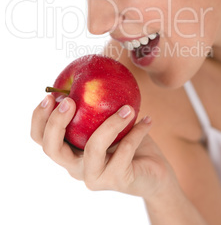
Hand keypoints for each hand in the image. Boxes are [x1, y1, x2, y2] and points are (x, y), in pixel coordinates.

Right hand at [31, 95, 176, 198]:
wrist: (153, 173)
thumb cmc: (127, 139)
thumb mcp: (108, 118)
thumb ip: (96, 102)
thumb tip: (89, 68)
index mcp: (69, 150)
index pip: (41, 138)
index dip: (39, 118)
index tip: (50, 95)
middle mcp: (75, 166)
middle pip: (52, 149)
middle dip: (56, 123)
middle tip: (71, 100)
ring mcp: (95, 176)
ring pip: (93, 149)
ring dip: (110, 124)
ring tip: (128, 107)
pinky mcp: (117, 180)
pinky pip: (124, 151)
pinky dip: (137, 132)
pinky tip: (148, 120)